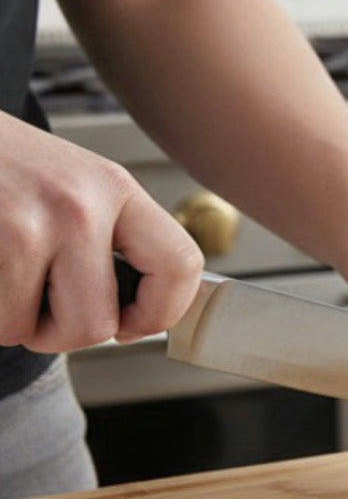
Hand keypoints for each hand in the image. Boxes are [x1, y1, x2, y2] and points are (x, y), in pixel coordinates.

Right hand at [0, 111, 202, 351]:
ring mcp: (23, 226)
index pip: (179, 266)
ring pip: (28, 332)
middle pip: (96, 326)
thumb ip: (112, 237)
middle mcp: (76, 205)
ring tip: (0, 274)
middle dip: (60, 333)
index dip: (160, 312)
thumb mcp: (72, 183)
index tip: (130, 322)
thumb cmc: (0, 165)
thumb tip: (143, 315)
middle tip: (38, 305)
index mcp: (114, 187)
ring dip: (9, 319)